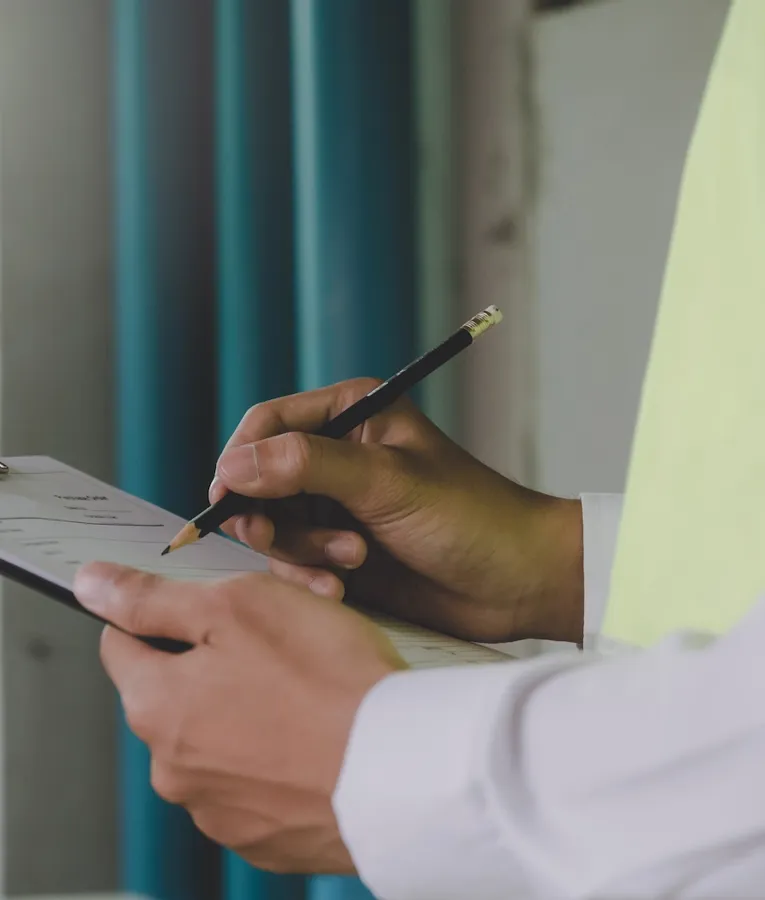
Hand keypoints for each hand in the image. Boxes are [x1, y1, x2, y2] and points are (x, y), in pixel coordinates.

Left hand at [74, 562, 404, 873]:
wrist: (402, 769)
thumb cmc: (327, 680)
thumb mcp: (237, 606)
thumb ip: (154, 598)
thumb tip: (92, 584)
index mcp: (157, 706)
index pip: (122, 643)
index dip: (162, 612)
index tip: (204, 607)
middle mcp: (174, 769)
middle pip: (172, 694)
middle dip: (212, 663)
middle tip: (276, 645)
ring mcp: (218, 811)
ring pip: (214, 740)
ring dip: (244, 713)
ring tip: (305, 694)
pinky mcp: (263, 838)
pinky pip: (252, 784)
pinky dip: (274, 759)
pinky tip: (315, 738)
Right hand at [211, 379, 583, 643]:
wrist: (514, 581)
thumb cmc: (469, 516)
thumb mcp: (386, 481)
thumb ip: (307, 465)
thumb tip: (232, 465)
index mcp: (351, 415)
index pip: (268, 424)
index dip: (239, 459)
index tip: (224, 501)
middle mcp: (337, 456)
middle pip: (259, 480)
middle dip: (271, 517)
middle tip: (280, 542)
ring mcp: (337, 506)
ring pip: (273, 526)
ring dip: (300, 552)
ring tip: (352, 561)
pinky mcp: (340, 551)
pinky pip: (295, 563)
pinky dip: (310, 578)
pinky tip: (342, 590)